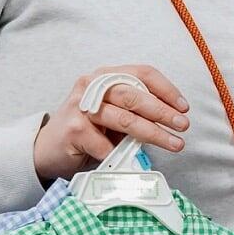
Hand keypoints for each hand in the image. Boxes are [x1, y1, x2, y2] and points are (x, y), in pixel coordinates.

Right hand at [34, 65, 189, 183]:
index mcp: (106, 76)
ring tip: (174, 144)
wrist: (49, 148)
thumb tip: (172, 119)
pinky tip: (129, 160)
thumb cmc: (89, 130)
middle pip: (134, 95)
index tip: (184, 107)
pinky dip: (121, 154)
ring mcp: (81, 107)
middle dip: (163, 112)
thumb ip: (136, 110)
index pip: (142, 73)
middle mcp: (92, 85)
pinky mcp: (74, 130)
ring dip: (153, 134)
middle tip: (183, 126)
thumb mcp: (114, 114)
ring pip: (125, 120)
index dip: (166, 89)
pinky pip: (107, 145)